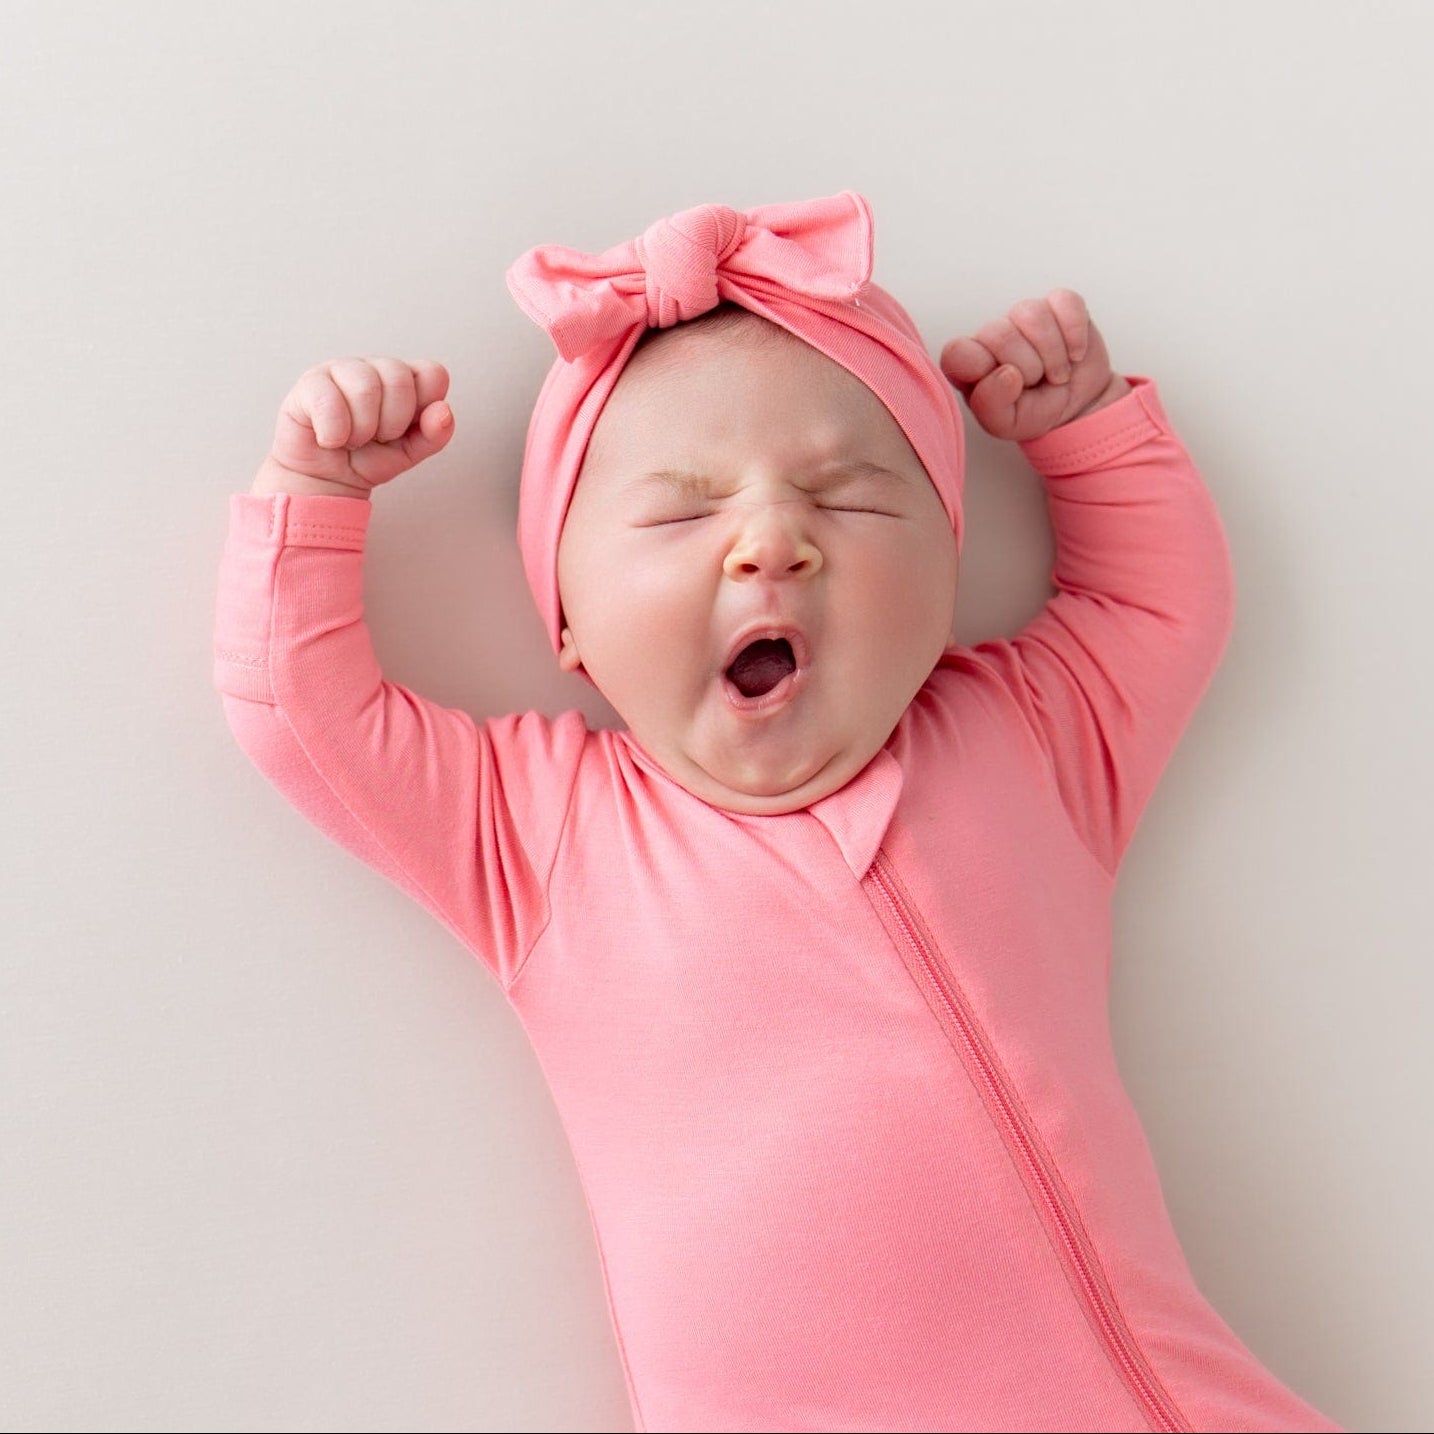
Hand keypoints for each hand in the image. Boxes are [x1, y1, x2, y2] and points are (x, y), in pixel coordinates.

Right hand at [251, 356, 454, 498]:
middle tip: (375, 438)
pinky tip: (330, 439)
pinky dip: (334, 433)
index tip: (405, 429)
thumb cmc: (368, 458)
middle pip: (400, 378)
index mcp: (404, 379)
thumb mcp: (410, 452)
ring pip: (365, 386)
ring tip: (352, 439)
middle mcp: (374, 368)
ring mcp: (340, 369)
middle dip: (391, 423)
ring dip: (362, 429)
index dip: (423, 407)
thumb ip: (434, 434)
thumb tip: (443, 411)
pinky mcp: (310, 384)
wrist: (327, 480)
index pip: (433, 374)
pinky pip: (329, 402)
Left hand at [939, 291, 1129, 442]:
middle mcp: (992, 334)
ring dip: (1053, 355)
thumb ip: (992, 405)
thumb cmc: (1034, 411)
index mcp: (969, 364)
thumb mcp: (1008, 422)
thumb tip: (1007, 375)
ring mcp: (1023, 316)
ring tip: (1057, 374)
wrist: (1077, 404)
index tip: (1008, 385)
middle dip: (1028, 368)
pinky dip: (1075, 335)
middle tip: (1038, 384)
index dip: (982, 367)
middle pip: (1000, 335)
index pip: (956, 352)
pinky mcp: (1058, 304)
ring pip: (1032, 316)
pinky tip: (1075, 354)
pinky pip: (1065, 303)